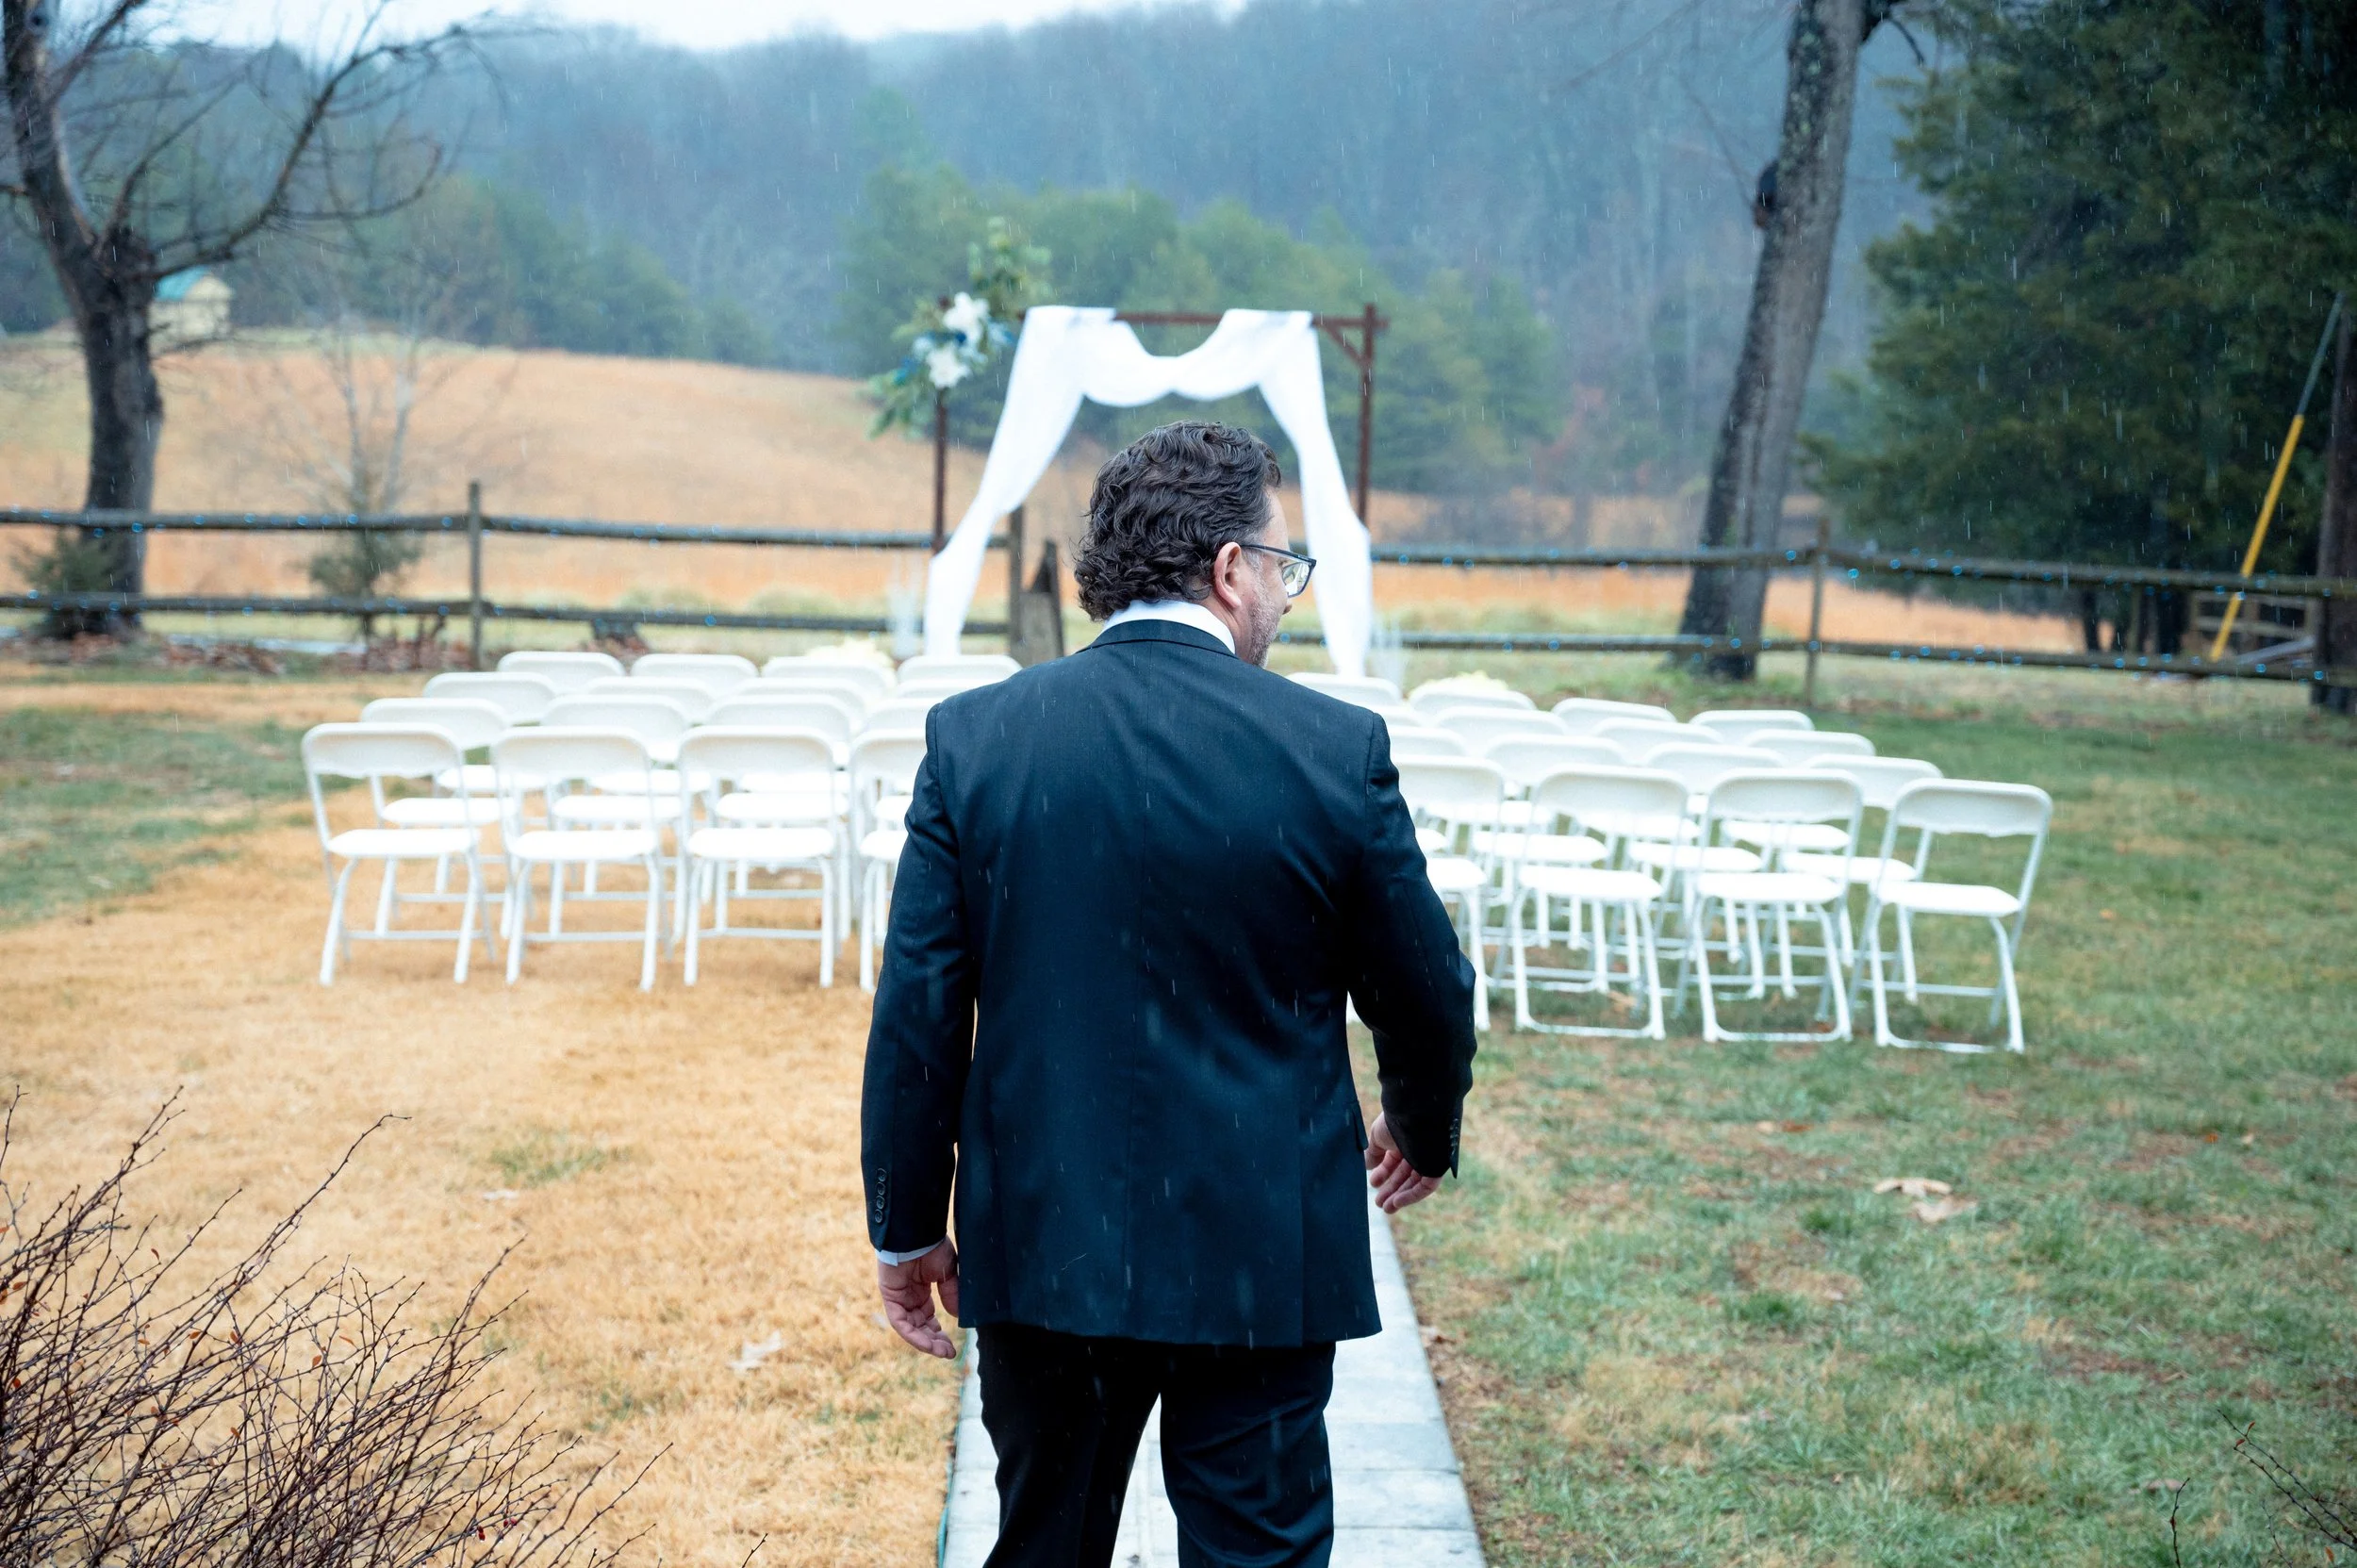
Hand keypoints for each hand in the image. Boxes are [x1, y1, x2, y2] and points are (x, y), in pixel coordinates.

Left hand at [877, 1240, 960, 1357]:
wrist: (918, 1232)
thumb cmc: (933, 1246)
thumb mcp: (948, 1273)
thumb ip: (951, 1294)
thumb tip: (956, 1316)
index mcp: (921, 1290)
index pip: (928, 1318)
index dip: (939, 1333)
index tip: (952, 1347)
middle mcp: (908, 1296)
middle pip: (919, 1326)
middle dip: (934, 1341)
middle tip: (948, 1353)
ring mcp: (898, 1297)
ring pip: (910, 1328)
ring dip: (925, 1342)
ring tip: (942, 1352)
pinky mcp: (890, 1296)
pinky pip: (900, 1322)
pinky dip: (913, 1334)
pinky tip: (928, 1343)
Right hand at [1365, 1113, 1442, 1213]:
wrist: (1414, 1112)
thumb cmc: (1394, 1121)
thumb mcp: (1377, 1137)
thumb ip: (1373, 1152)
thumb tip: (1367, 1165)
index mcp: (1403, 1139)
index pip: (1394, 1161)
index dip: (1383, 1173)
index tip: (1373, 1183)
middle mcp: (1417, 1149)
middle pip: (1404, 1175)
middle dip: (1391, 1189)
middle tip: (1378, 1203)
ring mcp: (1428, 1158)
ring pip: (1414, 1183)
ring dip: (1399, 1196)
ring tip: (1385, 1207)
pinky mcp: (1437, 1167)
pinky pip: (1426, 1186)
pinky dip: (1411, 1195)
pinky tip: (1397, 1202)